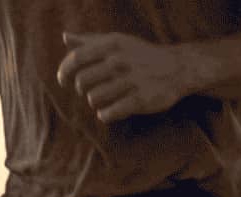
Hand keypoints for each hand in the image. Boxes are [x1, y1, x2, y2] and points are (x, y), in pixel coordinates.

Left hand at [57, 31, 194, 122]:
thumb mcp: (118, 41)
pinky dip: (105, 115)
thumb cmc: (141, 55)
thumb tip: (66, 38)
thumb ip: (91, 40)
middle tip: (89, 92)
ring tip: (102, 101)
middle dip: (81, 90)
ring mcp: (130, 82)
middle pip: (83, 82)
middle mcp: (119, 61)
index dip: (64, 71)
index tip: (63, 81)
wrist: (177, 68)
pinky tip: (108, 112)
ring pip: (94, 98)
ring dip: (94, 103)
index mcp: (111, 45)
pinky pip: (110, 113)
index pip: (76, 59)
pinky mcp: (140, 100)